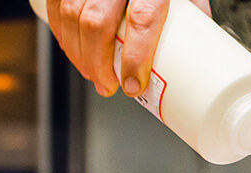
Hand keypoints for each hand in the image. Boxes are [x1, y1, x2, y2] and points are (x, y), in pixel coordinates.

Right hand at [45, 0, 210, 97]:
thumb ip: (189, 18)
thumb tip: (194, 64)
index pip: (143, 19)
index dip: (136, 58)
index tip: (133, 86)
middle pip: (97, 23)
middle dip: (97, 64)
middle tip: (108, 87)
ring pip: (70, 14)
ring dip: (76, 52)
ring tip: (91, 74)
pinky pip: (56, 0)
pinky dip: (60, 30)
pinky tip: (71, 48)